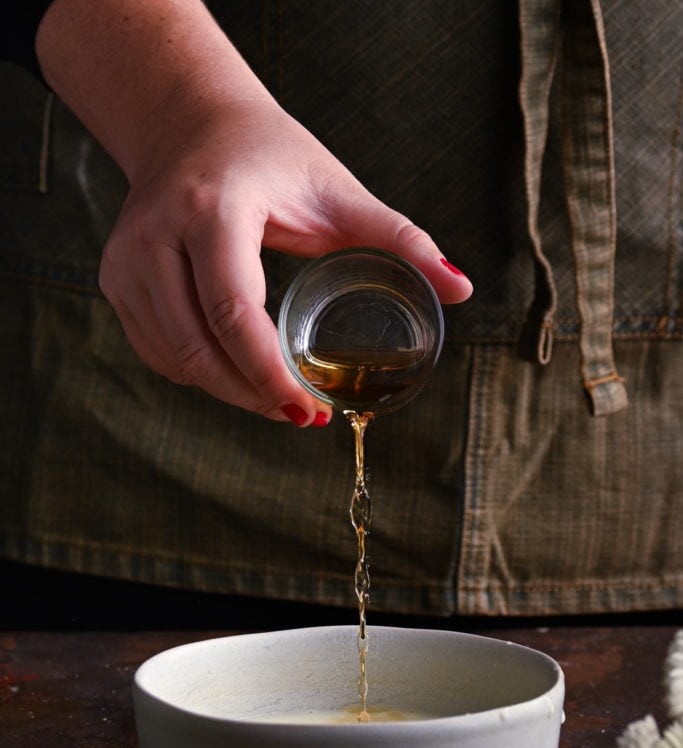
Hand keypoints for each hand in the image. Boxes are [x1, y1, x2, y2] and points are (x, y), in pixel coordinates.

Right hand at [38, 0, 472, 424]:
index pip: (232, 308)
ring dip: (228, 393)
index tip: (307, 412)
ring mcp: (126, 260)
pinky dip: (197, 375)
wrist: (189, 125)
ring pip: (175, 360)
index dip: (268, 372)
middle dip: (253, 396)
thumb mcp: (337, 191)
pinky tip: (235, 375)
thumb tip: (461, 287)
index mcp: (212, 207)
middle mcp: (156, 234)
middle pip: (199, 348)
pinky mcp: (114, 279)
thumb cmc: (270, 158)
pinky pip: (156, 353)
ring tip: (277, 400)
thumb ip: (399, 238)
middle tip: (302, 418)